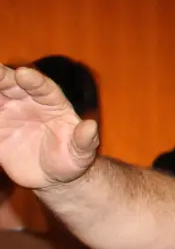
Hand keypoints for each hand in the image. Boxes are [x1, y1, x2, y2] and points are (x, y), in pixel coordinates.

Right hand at [0, 65, 98, 189]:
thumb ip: (85, 141)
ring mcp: (8, 113)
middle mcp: (27, 102)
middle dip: (0, 76)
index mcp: (52, 102)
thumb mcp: (82, 153)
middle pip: (11, 84)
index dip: (33, 80)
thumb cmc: (71, 158)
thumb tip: (91, 127)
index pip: (42, 87)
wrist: (53, 174)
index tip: (24, 74)